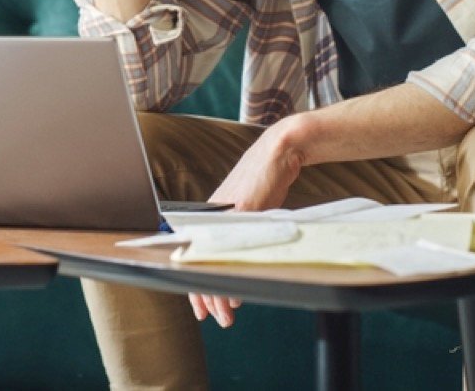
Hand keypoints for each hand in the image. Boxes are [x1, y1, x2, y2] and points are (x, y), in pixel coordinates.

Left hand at [189, 119, 306, 328]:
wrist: (278, 153)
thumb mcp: (247, 211)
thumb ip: (238, 233)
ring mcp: (226, 216)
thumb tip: (233, 264)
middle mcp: (213, 219)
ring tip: (227, 314)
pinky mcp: (242, 211)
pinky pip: (232, 251)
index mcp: (211, 219)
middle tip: (216, 319)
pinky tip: (234, 293)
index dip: (197, 287)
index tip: (201, 308)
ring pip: (213, 264)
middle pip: (201, 266)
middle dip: (207, 298)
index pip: (196, 259)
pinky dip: (231, 275)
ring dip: (220, 294)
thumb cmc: (263, 181)